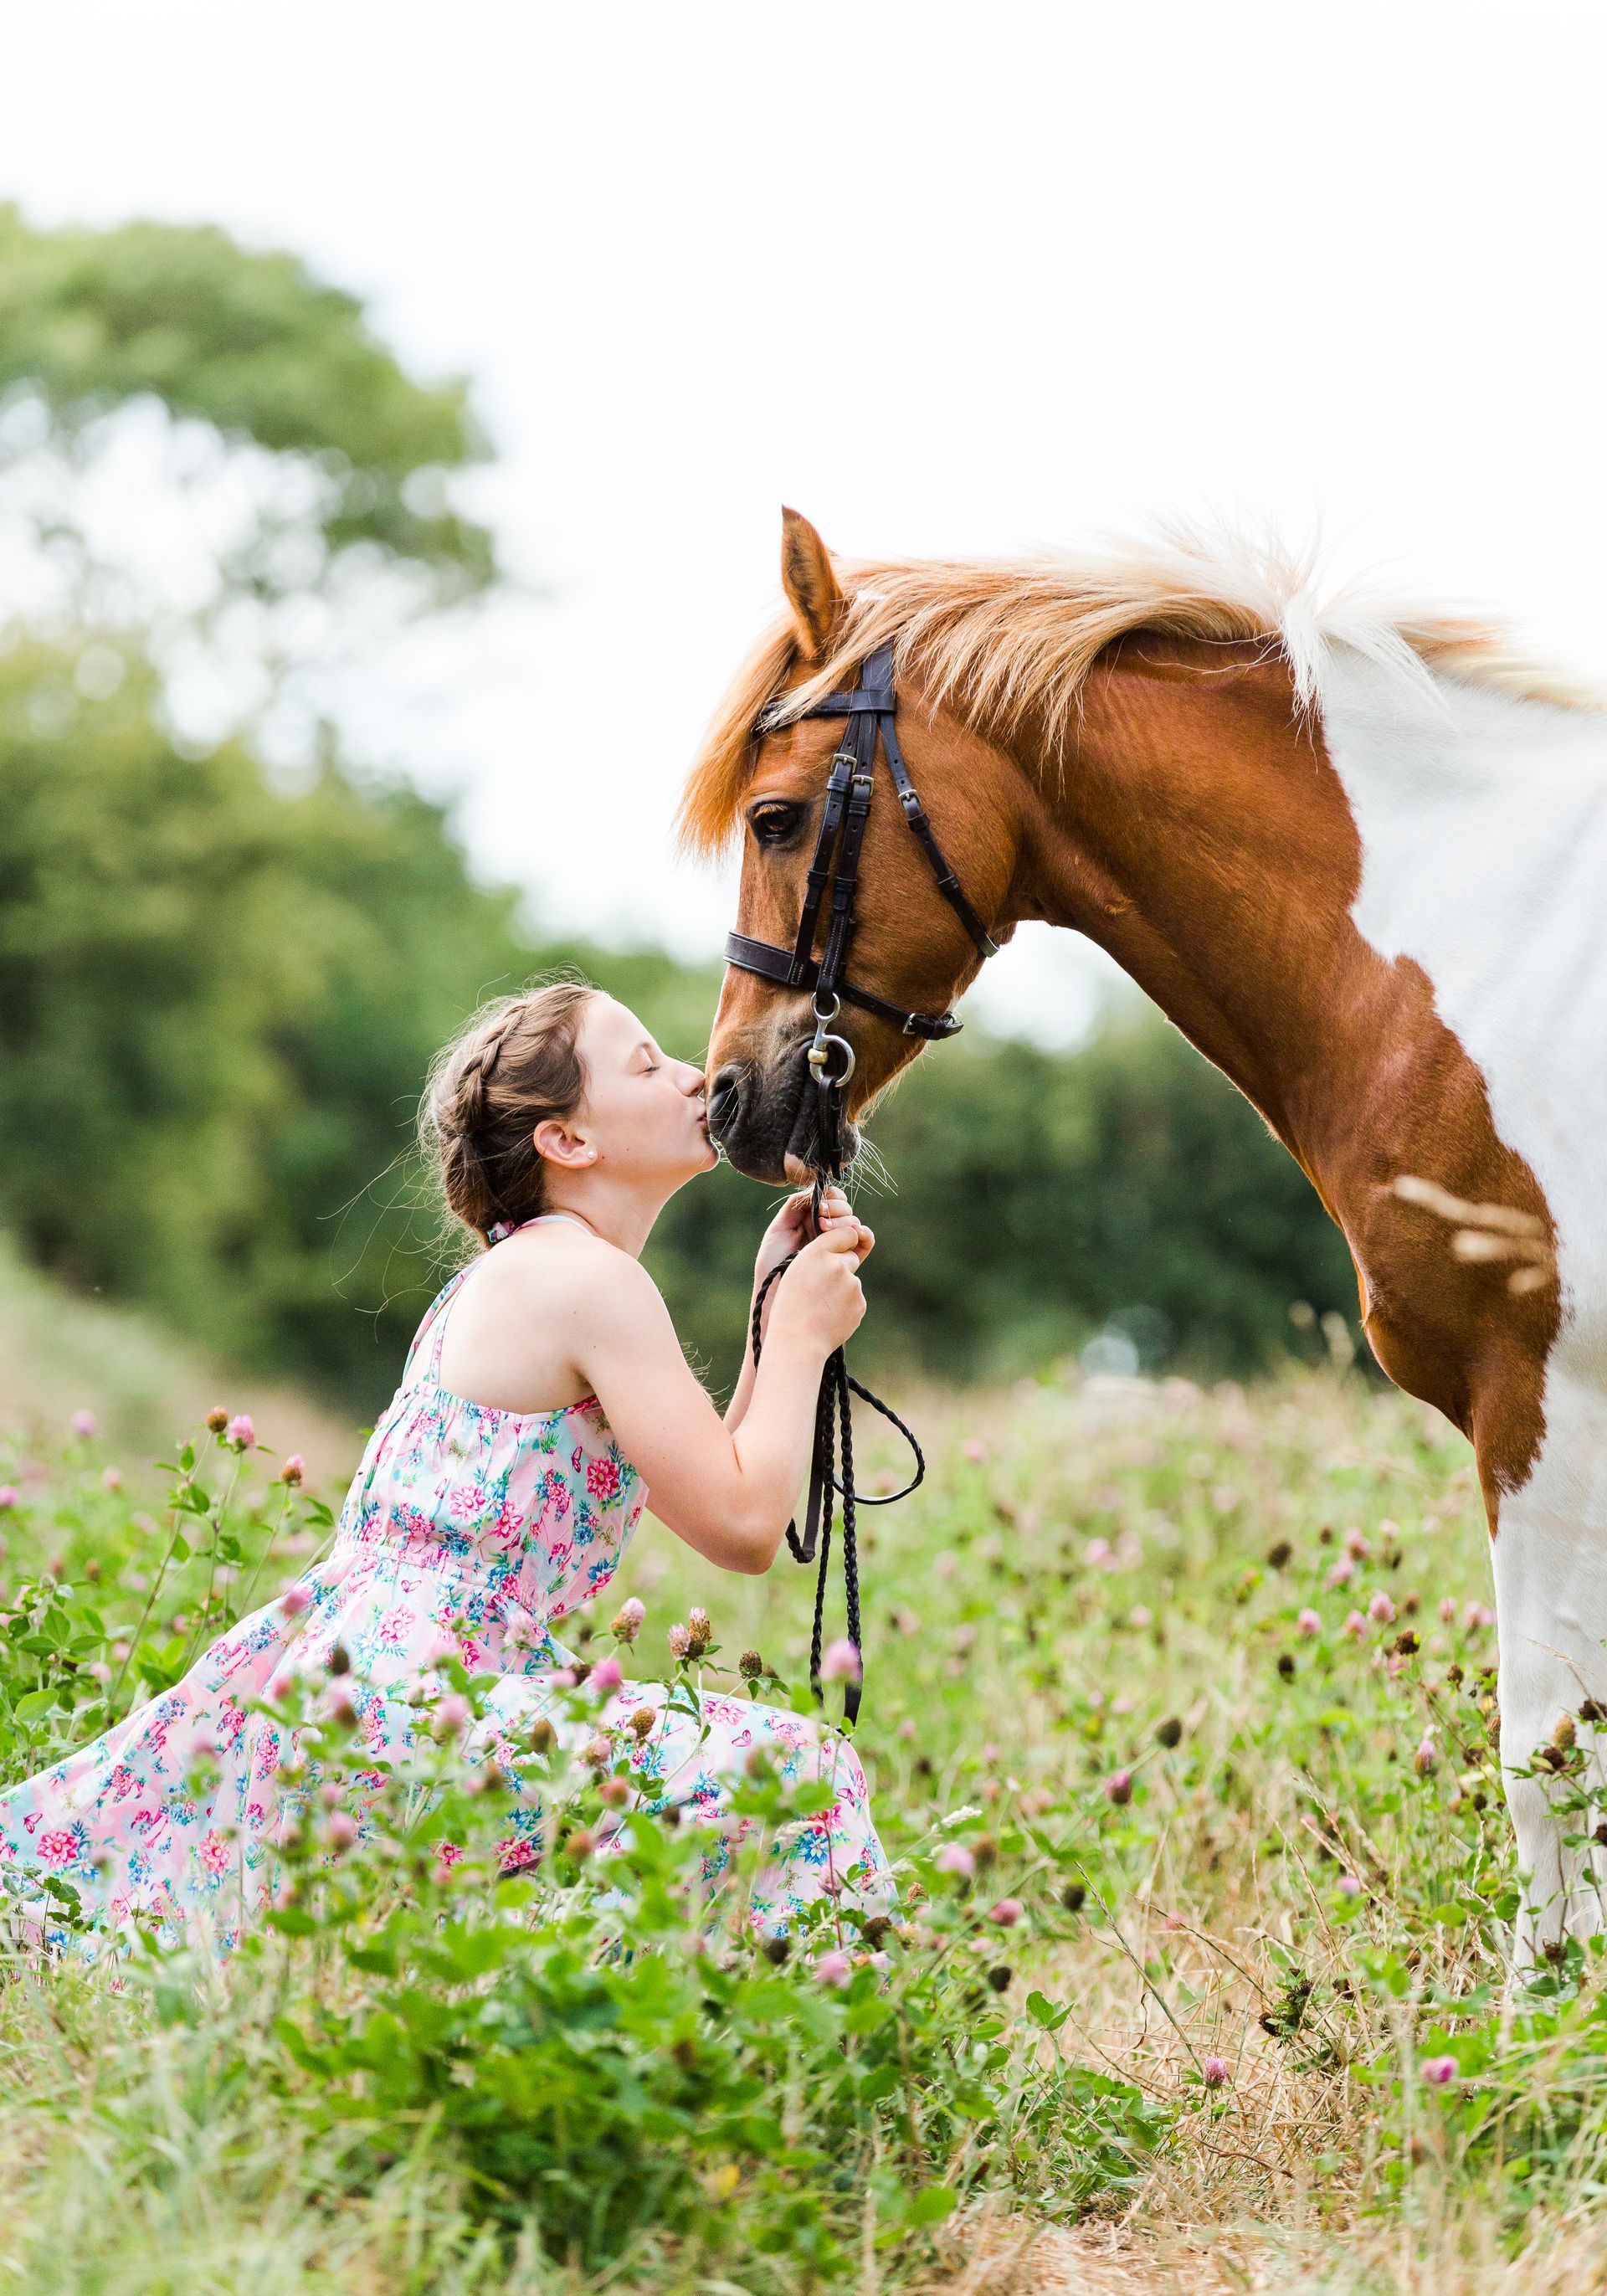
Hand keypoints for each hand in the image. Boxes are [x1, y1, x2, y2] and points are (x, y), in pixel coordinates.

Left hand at [754, 1185, 873, 1288]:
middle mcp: (826, 1231)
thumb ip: (795, 1207)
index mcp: (810, 1220)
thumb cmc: (772, 1265)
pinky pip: (865, 1243)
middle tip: (821, 1221)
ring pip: (854, 1223)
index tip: (818, 1207)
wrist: (777, 1295)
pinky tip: (857, 1234)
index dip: (829, 1197)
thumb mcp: (778, 1230)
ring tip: (827, 1232)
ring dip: (845, 1222)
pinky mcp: (849, 1261)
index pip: (830, 1198)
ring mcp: (838, 1245)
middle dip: (835, 1210)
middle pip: (844, 1208)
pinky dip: (866, 1234)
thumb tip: (815, 1191)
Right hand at [768, 1222, 866, 1356]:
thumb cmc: (790, 1306)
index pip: (844, 1233)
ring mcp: (851, 1285)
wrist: (798, 1341)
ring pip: (852, 1281)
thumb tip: (845, 1251)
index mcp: (816, 1253)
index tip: (838, 1248)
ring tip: (821, 1306)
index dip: (842, 1241)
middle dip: (841, 1267)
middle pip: (850, 1257)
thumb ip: (820, 1256)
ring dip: (842, 1289)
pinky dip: (846, 1306)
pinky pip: (855, 1299)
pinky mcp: (859, 1303)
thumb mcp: (795, 1271)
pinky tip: (829, 1315)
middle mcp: (837, 1265)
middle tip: (821, 1286)